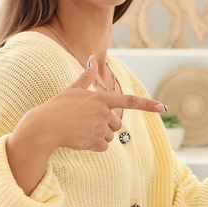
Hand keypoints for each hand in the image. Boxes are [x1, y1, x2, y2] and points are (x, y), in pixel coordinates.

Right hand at [29, 55, 167, 151]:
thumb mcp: (72, 89)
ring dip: (99, 136)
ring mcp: (101, 127)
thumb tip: (91, 59)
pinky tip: (80, 139)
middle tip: (85, 123)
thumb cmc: (57, 107)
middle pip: (117, 123)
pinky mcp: (96, 141)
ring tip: (81, 130)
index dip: (147, 104)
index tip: (163, 108)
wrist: (44, 126)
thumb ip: (85, 77)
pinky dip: (93, 146)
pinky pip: (103, 147)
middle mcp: (104, 112)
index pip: (129, 101)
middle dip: (106, 125)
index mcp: (101, 98)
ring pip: (110, 136)